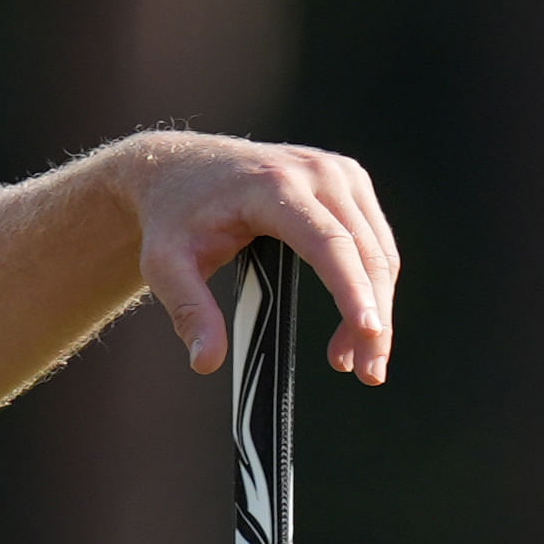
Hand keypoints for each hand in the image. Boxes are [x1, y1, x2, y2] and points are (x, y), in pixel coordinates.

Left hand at [121, 132, 401, 386]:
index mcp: (275, 186)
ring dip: (377, 308)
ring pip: (379, 250)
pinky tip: (355, 328)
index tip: (368, 331)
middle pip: (365, 253)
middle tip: (370, 374)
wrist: (181, 170)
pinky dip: (370, 286)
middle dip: (374, 318)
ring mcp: (339, 173)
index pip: (328, 243)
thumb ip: (188, 311)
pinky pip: (374, 240)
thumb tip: (206, 363)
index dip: (352, 290)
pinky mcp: (349, 182)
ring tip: (354, 362)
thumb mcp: (165, 265)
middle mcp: (317, 173)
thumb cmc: (173, 217)